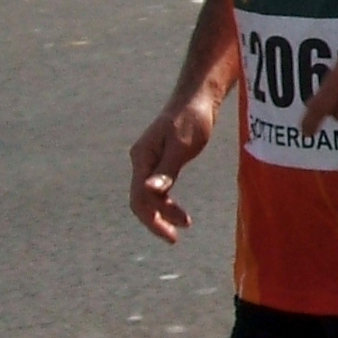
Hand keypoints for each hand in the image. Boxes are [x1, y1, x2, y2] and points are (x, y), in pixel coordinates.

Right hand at [129, 96, 218, 242]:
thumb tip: (149, 192)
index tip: (171, 234)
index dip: (153, 219)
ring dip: (163, 213)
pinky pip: (157, 189)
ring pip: (149, 196)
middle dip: (156, 221)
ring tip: (184, 224)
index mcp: (142, 157)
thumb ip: (166, 171)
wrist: (197, 99)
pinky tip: (178, 211)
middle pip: (140, 200)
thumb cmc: (192, 119)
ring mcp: (149, 161)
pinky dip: (166, 203)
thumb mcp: (182, 146)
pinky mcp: (160, 161)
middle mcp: (141, 160)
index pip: (140, 197)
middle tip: (174, 238)